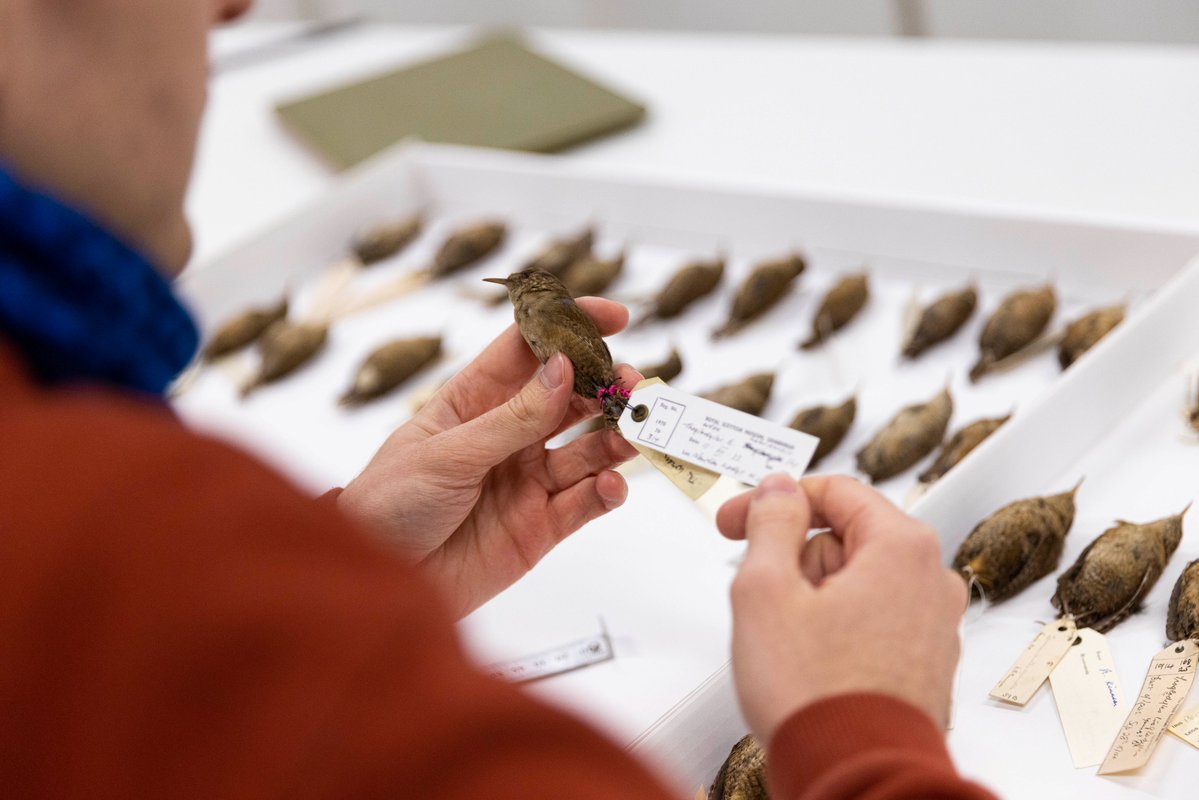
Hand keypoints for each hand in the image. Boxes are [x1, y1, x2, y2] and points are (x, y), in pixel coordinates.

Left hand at [338, 297, 640, 617]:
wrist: (379, 582)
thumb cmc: (390, 503)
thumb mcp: (448, 454)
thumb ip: (512, 418)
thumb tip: (563, 368)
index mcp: (475, 401)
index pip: (529, 349)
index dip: (571, 326)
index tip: (615, 315)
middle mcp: (508, 435)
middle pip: (571, 398)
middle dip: (606, 387)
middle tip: (632, 387)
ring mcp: (527, 480)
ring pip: (587, 450)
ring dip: (613, 440)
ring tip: (630, 438)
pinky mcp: (540, 526)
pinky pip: (585, 503)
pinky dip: (605, 492)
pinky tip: (611, 486)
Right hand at [716, 474, 966, 743]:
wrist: (854, 777)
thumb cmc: (818, 695)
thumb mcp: (766, 589)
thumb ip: (771, 524)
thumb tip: (778, 490)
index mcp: (902, 547)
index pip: (835, 490)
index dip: (774, 500)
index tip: (738, 520)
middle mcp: (931, 580)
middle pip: (847, 537)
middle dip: (796, 559)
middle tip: (764, 597)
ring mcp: (933, 625)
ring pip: (856, 582)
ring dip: (813, 598)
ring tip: (788, 641)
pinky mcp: (924, 663)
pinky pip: (871, 622)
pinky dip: (836, 630)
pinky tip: (811, 664)